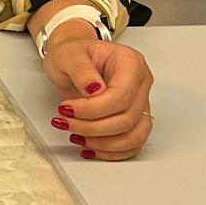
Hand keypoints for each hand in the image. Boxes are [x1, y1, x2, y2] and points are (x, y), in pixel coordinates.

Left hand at [41, 34, 153, 160]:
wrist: (72, 60)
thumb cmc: (72, 53)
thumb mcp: (68, 54)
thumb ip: (81, 69)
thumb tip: (95, 89)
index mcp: (130, 63)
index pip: (121, 95)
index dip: (93, 109)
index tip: (66, 109)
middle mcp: (140, 84)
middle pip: (127, 118)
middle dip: (92, 127)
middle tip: (65, 122)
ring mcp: (139, 103)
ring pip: (134, 135)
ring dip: (103, 142)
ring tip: (76, 136)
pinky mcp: (134, 120)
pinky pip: (132, 144)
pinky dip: (111, 151)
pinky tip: (89, 147)